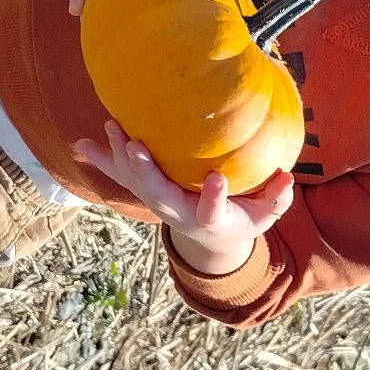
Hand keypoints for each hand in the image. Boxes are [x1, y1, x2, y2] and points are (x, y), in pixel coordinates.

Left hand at [73, 120, 293, 273]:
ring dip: (119, 158)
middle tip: (135, 146)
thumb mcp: (264, 216)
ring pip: (135, 181)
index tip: (218, 180)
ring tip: (109, 129)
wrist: (211, 240)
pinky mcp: (146, 191)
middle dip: (145, 172)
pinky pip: (122, 175)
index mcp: (209, 219)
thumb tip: (287, 176)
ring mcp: (158, 202)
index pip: (211, 209)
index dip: (213, 196)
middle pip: (157, 195)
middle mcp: (177, 211)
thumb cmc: (241, 219)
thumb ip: (276, 198)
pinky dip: (102, 159)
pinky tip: (82, 142)